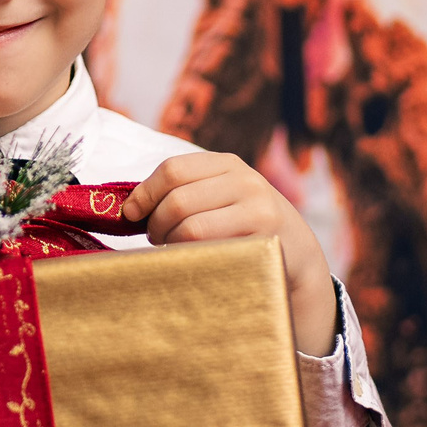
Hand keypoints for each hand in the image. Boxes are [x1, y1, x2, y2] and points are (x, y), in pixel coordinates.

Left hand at [122, 152, 337, 356]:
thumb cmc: (244, 224)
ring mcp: (258, 210)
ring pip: (190, 228)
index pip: (173, 170)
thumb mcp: (221, 195)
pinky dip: (191, 259)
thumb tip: (130, 207)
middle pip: (177, 201)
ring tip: (172, 250)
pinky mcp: (264, 241)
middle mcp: (245, 181)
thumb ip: (185, 192)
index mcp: (227, 164)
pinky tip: (192, 262)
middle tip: (155, 239)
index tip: (132, 213)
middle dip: (155, 225)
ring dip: (170, 244)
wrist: (296, 251)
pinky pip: (211, 252)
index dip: (144, 193)